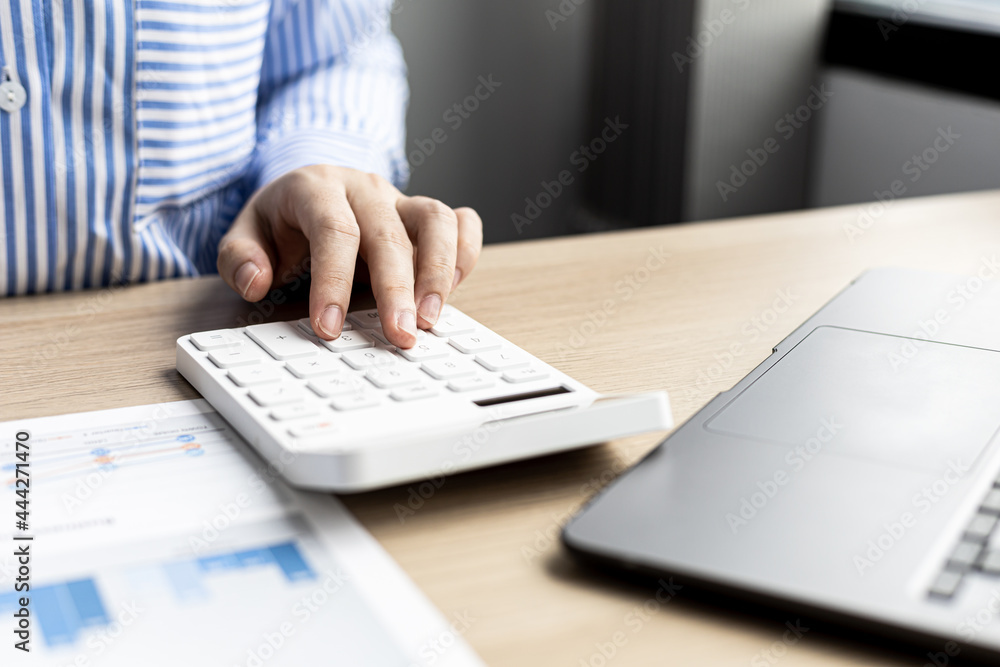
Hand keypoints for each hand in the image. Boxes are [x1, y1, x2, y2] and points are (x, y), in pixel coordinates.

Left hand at [217, 165, 482, 347]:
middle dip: (395, 290)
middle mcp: (365, 189)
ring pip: (435, 220)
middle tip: (398, 336)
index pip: (334, 231)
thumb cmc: (281, 221)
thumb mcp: (245, 234)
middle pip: (389, 233)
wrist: (310, 189)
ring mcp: (400, 200)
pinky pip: (461, 222)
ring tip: (430, 320)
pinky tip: (453, 290)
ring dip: (438, 272)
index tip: (329, 329)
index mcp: (317, 188)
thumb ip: (239, 258)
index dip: (334, 281)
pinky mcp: (424, 216)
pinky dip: (465, 253)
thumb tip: (256, 282)